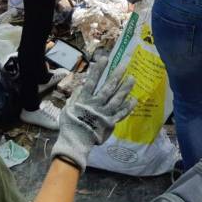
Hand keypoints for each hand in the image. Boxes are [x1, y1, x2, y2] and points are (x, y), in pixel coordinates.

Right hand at [50, 55, 135, 172]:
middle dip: (116, 75)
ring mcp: (105, 114)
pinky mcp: (110, 123)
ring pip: (117, 99)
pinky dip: (128, 106)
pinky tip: (134, 99)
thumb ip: (75, 96)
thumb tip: (82, 85)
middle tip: (124, 64)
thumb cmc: (70, 124)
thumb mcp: (68, 108)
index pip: (92, 81)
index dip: (98, 70)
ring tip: (132, 78)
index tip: (105, 58)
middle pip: (108, 88)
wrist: (76, 142)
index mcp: (84, 100)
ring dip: (125, 88)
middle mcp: (96, 105)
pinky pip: (121, 113)